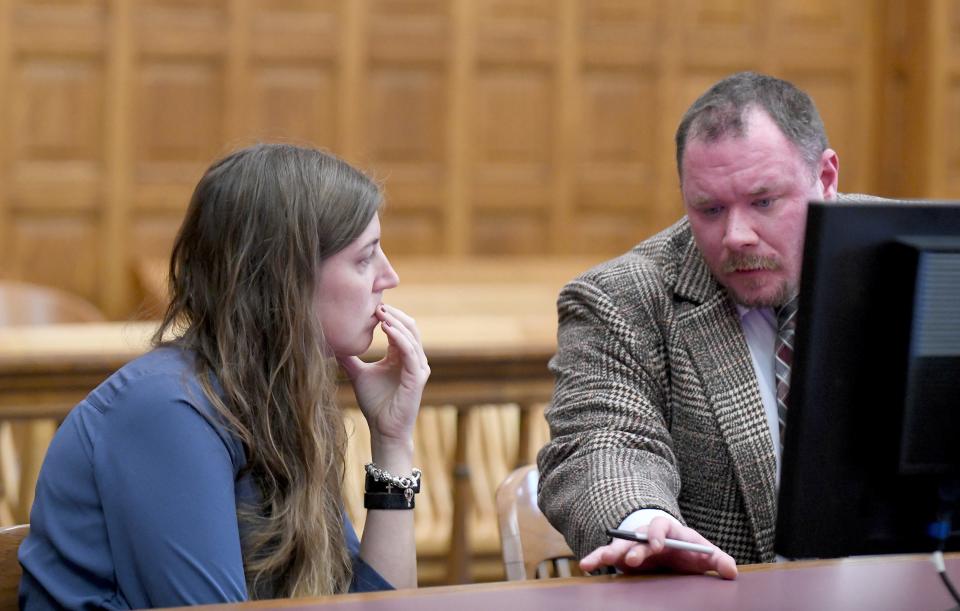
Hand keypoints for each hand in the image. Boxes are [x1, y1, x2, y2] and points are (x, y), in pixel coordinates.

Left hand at [337, 304, 429, 445]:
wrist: (383, 429)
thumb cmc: (375, 404)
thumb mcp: (359, 374)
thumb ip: (350, 359)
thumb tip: (333, 344)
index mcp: (402, 356)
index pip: (400, 328)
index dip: (388, 315)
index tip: (370, 305)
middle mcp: (413, 359)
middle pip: (409, 326)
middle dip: (394, 314)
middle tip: (376, 304)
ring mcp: (418, 367)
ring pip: (411, 335)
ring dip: (396, 322)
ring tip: (380, 313)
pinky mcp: (417, 377)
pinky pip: (410, 351)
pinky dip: (399, 338)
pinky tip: (386, 328)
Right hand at [579, 517, 737, 579]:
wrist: (669, 547)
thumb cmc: (688, 550)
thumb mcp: (703, 553)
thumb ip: (717, 560)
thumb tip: (731, 570)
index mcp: (668, 529)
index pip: (661, 526)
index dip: (658, 534)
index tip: (658, 546)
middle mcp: (647, 534)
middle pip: (638, 536)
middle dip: (635, 547)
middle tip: (633, 559)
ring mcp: (632, 544)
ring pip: (619, 545)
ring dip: (610, 552)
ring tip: (598, 560)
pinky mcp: (622, 557)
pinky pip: (606, 555)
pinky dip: (597, 559)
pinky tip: (586, 566)